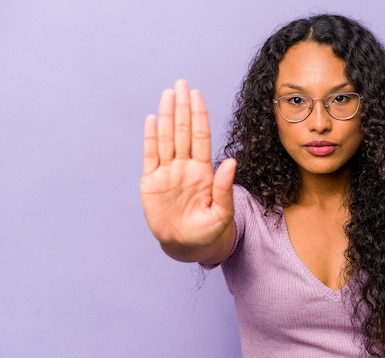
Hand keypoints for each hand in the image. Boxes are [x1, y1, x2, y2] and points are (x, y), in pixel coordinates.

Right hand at [141, 80, 235, 249]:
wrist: (186, 245)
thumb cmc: (208, 231)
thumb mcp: (221, 213)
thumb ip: (224, 188)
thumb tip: (231, 162)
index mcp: (203, 171)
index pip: (200, 137)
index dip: (198, 116)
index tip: (196, 95)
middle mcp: (185, 167)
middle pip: (183, 131)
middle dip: (182, 107)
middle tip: (181, 83)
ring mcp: (167, 172)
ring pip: (167, 138)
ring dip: (167, 116)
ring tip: (168, 94)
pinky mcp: (151, 182)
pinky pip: (151, 155)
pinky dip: (151, 138)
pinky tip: (153, 120)